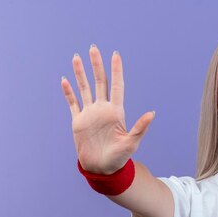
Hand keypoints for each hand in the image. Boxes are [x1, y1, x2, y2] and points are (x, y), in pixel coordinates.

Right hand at [61, 45, 154, 173]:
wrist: (102, 169)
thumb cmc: (119, 158)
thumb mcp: (131, 143)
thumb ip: (140, 127)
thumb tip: (152, 113)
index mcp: (116, 112)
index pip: (116, 86)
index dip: (116, 70)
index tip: (115, 54)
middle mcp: (103, 109)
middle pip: (99, 82)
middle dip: (96, 65)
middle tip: (93, 48)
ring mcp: (90, 114)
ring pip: (84, 88)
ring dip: (80, 73)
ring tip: (77, 57)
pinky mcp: (79, 121)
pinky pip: (73, 103)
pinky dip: (68, 92)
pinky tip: (65, 80)